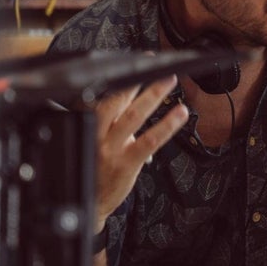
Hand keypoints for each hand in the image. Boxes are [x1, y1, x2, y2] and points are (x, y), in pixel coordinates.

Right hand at [94, 74, 187, 225]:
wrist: (89, 204)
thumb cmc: (93, 167)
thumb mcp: (92, 138)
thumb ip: (107, 119)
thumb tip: (126, 95)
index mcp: (86, 124)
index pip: (102, 94)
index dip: (120, 77)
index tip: (134, 61)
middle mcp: (96, 134)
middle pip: (115, 100)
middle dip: (135, 79)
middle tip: (154, 63)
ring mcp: (110, 150)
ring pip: (133, 116)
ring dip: (154, 95)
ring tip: (170, 80)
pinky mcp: (125, 164)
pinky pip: (150, 141)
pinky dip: (167, 125)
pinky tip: (180, 113)